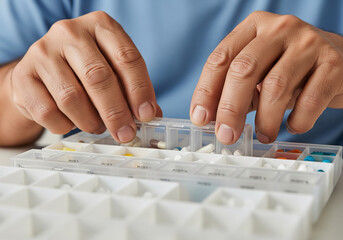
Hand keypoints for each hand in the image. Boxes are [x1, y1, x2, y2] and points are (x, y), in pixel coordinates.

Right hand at [10, 11, 160, 142]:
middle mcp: (70, 33)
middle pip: (99, 77)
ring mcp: (43, 52)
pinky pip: (48, 112)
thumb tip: (153, 115)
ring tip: (98, 126)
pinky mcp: (24, 76)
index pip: (127, 58)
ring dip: (91, 121)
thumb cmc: (84, 70)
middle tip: (126, 133)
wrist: (42, 71)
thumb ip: (131, 89)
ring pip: (72, 97)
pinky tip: (73, 123)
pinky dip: (66, 126)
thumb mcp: (113, 69)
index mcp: (100, 26)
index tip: (147, 115)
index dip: (140, 90)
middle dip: (116, 112)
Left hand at [191, 11, 342, 143]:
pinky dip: (298, 120)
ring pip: (275, 87)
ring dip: (265, 120)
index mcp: (254, 27)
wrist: (342, 60)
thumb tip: (211, 119)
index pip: (221, 58)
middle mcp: (279, 28)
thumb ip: (237, 89)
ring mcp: (308, 43)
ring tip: (264, 135)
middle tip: (226, 135)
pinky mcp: (334, 63)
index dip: (206, 91)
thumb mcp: (260, 71)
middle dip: (230, 108)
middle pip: (244, 70)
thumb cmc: (291, 68)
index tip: (200, 118)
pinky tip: (293, 126)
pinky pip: (309, 100)